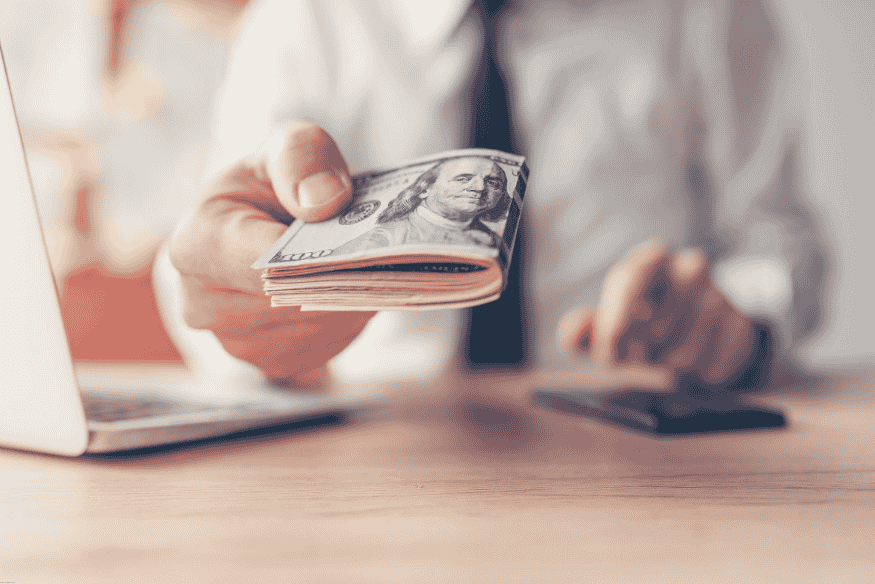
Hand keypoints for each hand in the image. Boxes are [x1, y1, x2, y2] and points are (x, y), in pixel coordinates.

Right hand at [168, 121, 374, 384]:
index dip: (324, 250)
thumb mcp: (286, 145)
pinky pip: (329, 341)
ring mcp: (239, 343)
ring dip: (353, 293)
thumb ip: (303, 158)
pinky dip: (348, 313)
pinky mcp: (273, 364)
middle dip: (347, 270)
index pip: (269, 262)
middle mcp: (205, 306)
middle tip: (382, 245)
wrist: (258, 222)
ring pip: (324, 322)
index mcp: (195, 246)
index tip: (365, 237)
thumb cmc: (271, 181)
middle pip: (302, 297)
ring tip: (357, 260)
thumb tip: (322, 203)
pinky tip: (344, 284)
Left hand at [557, 239, 756, 388]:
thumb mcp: (604, 327)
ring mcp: (720, 295)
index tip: (612, 346)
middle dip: (643, 352)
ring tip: (665, 360)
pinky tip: (692, 368)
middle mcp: (688, 268)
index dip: (618, 318)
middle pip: (660, 324)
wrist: (693, 335)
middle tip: (641, 355)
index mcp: (650, 260)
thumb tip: (574, 332)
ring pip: (688, 351)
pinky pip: (715, 367)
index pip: (632, 277)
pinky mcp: (742, 326)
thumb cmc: (639, 326)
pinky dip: (696, 377)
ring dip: (669, 368)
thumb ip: (580, 331)